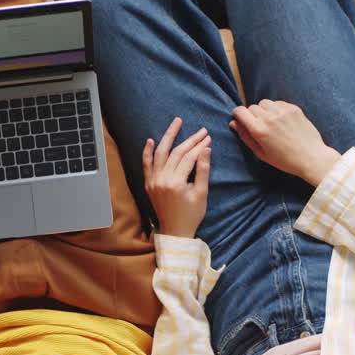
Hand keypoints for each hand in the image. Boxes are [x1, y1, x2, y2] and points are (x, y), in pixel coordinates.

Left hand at [142, 118, 211, 237]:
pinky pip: (146, 164)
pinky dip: (148, 152)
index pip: (189, 158)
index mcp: (176, 183)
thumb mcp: (201, 193)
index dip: (200, 146)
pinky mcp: (149, 184)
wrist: (175, 232)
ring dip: (168, 137)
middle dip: (190, 140)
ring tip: (176, 122)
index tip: (208, 138)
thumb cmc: (191, 215)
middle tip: (201, 131)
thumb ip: (203, 170)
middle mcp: (162, 179)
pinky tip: (151, 140)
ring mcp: (153, 181)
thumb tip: (206, 149)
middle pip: (176, 153)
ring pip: (161, 153)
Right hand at [230, 100, 340, 186]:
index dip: (238, 114)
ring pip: (264, 103)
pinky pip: (277, 103)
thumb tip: (233, 123)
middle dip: (252, 115)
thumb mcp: (261, 153)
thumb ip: (245, 136)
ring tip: (272, 123)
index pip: (241, 111)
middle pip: (252, 107)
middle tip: (260, 127)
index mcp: (259, 130)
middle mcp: (269, 118)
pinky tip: (282, 122)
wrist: (311, 157)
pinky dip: (276, 109)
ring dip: (264, 110)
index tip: (241, 119)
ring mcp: (282, 111)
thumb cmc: (284, 160)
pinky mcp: (293, 108)